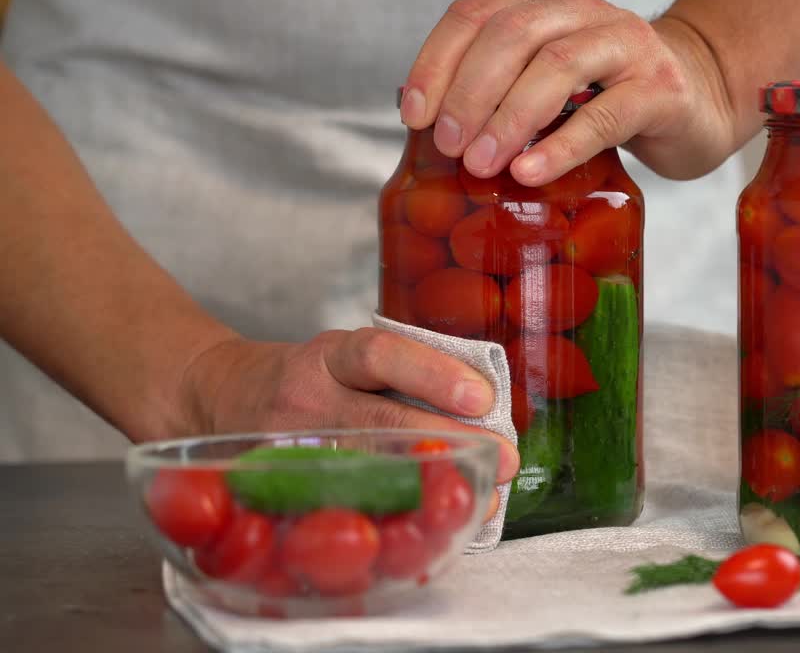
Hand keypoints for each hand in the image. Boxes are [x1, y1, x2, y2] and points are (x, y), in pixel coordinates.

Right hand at [177, 329, 519, 519]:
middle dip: (449, 443)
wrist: (214, 393)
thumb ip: (400, 376)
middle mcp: (306, 399)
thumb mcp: (345, 357)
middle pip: (380, 421)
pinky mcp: (278, 489)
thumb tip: (485, 410)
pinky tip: (423, 527)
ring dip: (425, 487)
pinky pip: (334, 508)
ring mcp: (289, 448)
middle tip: (502, 460)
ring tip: (475, 498)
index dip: (433, 375)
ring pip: (361, 471)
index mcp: (329, 356)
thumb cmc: (304, 378)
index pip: (380, 355)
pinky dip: (383, 519)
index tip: (482, 397)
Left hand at [399, 0, 735, 184]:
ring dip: (510, 118)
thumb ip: (499, 91)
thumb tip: (427, 127)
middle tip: (449, 147)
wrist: (698, 101)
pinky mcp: (660, 89)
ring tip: (482, 164)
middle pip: (512, 35)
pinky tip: (531, 173)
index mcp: (544, 5)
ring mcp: (626, 45)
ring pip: (557, 66)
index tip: (414, 116)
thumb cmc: (610, 99)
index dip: (436, 63)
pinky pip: (605, 115)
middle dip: (469, 93)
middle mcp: (583, 12)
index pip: (475, 15)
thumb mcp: (548, 85)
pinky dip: (561, 146)